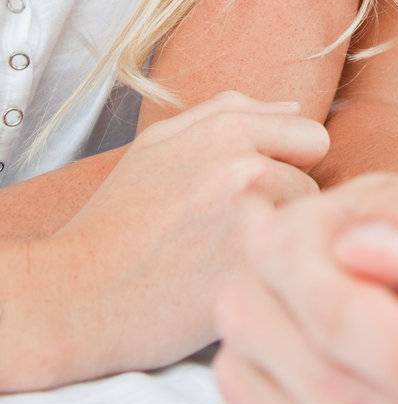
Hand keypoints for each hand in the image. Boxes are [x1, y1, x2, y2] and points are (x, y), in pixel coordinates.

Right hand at [21, 91, 327, 388]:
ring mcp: (251, 219)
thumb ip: (232, 114)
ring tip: (228, 257)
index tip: (257, 191)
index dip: (290, 165)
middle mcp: (245, 166)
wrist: (76, 294)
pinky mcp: (252, 272)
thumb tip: (294, 109)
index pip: (311, 137)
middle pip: (315, 182)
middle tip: (242, 227)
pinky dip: (270, 275)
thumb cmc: (118, 220)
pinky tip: (232, 283)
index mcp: (226, 130)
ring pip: (305, 227)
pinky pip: (291, 266)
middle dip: (291, 201)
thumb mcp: (160, 145)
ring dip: (280, 241)